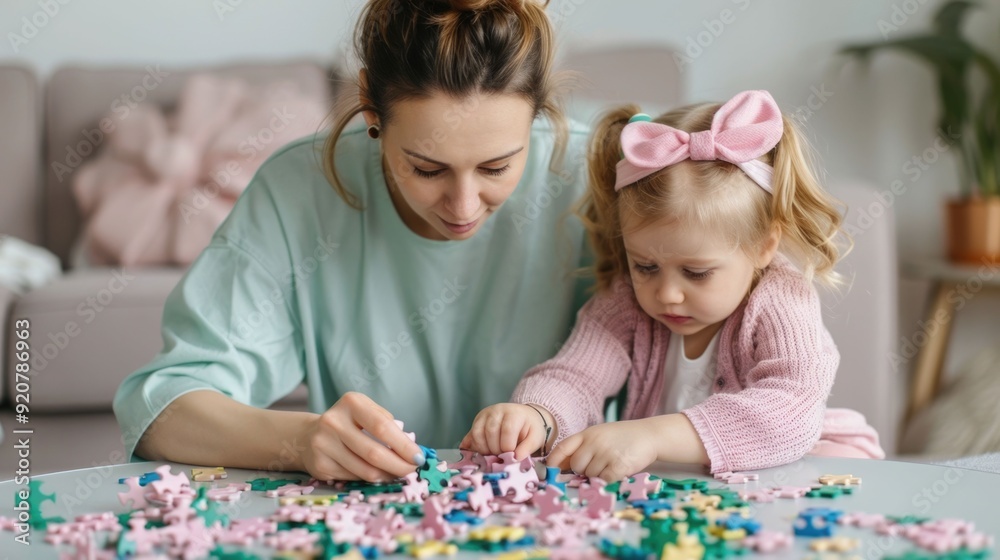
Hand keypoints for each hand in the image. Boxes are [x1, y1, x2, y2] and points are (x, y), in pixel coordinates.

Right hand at [301, 392, 424, 481]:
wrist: (307, 436)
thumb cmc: (348, 422)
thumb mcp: (366, 412)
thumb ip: (387, 424)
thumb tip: (411, 449)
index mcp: (351, 403)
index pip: (382, 427)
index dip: (403, 445)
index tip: (419, 457)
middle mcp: (333, 422)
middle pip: (374, 452)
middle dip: (399, 465)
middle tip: (412, 469)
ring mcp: (323, 445)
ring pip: (365, 470)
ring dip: (387, 475)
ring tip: (397, 472)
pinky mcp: (320, 466)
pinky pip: (354, 477)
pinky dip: (371, 478)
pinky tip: (378, 474)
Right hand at [459, 403, 548, 459]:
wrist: (524, 416)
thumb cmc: (530, 428)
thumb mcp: (535, 437)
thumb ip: (527, 448)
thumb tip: (515, 458)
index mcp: (513, 413)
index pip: (507, 430)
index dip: (508, 447)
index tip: (511, 455)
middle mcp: (497, 410)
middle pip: (490, 431)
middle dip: (495, 449)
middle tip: (502, 457)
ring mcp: (485, 414)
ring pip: (477, 433)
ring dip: (483, 449)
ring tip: (492, 455)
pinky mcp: (477, 421)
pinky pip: (470, 435)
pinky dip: (473, 446)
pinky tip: (480, 453)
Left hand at [546, 420, 657, 481]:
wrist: (649, 435)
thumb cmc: (622, 437)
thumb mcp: (600, 435)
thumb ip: (582, 447)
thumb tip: (560, 465)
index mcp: (587, 434)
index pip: (563, 447)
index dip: (554, 460)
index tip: (550, 470)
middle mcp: (595, 442)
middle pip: (576, 466)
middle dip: (583, 471)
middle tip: (597, 466)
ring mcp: (606, 453)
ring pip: (590, 475)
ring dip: (598, 475)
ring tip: (610, 465)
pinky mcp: (619, 465)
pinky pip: (604, 480)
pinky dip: (608, 480)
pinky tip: (616, 471)